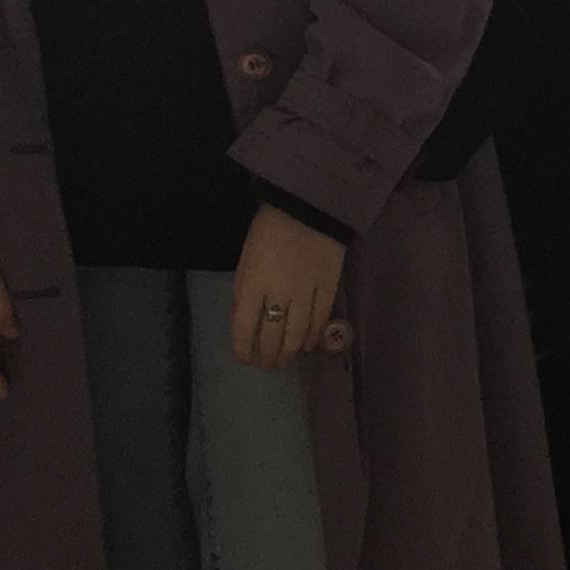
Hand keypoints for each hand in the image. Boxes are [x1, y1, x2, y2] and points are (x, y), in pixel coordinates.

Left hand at [229, 202, 352, 368]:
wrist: (307, 204)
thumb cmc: (269, 229)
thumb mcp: (244, 257)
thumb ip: (242, 290)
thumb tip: (241, 319)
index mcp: (252, 284)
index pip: (244, 327)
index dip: (243, 348)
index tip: (245, 360)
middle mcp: (278, 293)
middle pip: (272, 335)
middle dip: (268, 355)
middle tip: (267, 365)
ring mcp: (306, 292)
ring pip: (297, 333)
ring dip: (289, 352)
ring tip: (285, 361)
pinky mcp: (328, 286)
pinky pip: (320, 318)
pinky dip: (312, 335)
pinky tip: (307, 345)